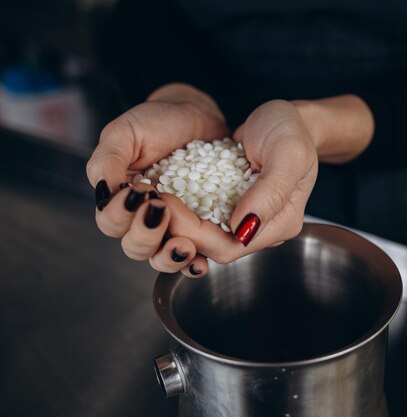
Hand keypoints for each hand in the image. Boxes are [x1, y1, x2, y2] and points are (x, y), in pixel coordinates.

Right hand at [86, 83, 228, 276]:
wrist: (195, 116)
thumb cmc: (154, 123)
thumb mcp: (124, 133)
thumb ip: (107, 161)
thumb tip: (104, 193)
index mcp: (119, 199)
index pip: (111, 222)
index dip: (120, 215)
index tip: (139, 191)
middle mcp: (143, 219)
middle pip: (135, 247)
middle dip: (146, 236)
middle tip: (161, 209)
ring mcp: (173, 226)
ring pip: (162, 258)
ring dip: (170, 257)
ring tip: (183, 246)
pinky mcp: (201, 227)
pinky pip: (195, 254)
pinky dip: (196, 262)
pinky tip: (201, 260)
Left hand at [162, 99, 318, 264]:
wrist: (288, 118)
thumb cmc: (291, 129)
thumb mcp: (288, 152)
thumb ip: (271, 192)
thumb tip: (243, 228)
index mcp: (281, 224)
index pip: (230, 246)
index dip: (194, 233)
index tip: (167, 204)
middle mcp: (262, 228)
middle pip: (213, 246)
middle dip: (179, 228)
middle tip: (151, 199)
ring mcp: (246, 218)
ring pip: (204, 236)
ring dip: (176, 222)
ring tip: (153, 197)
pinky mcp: (231, 206)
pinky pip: (202, 217)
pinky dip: (182, 208)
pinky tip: (163, 191)